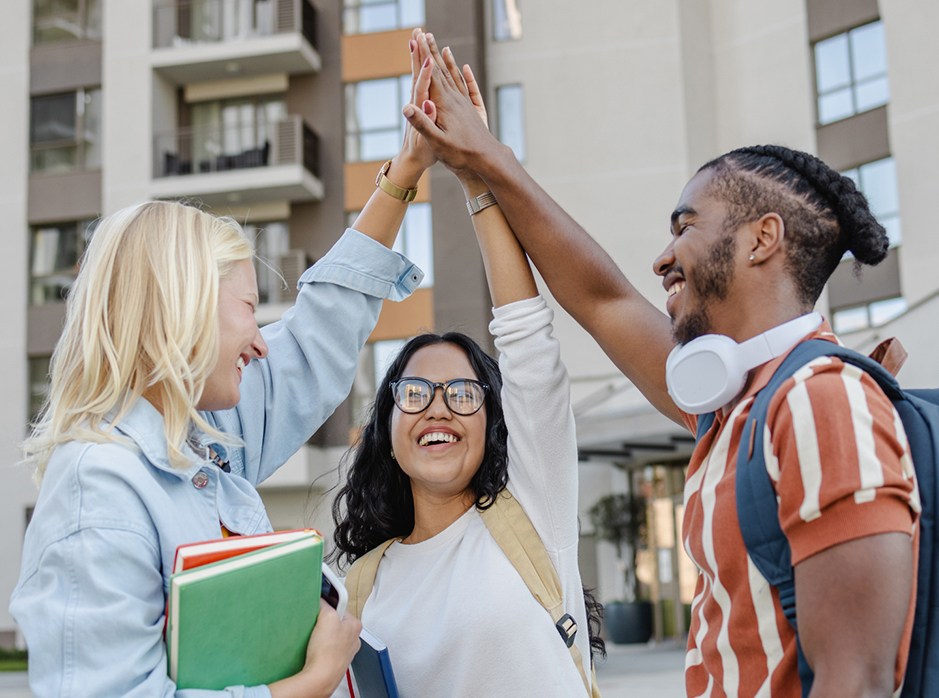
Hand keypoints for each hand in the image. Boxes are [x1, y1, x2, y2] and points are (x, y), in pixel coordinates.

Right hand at [269, 601, 361, 697]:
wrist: (320, 677)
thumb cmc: (327, 652)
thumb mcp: (327, 616)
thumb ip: (325, 603)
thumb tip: (322, 599)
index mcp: (355, 625)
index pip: (341, 606)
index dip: (328, 604)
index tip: (321, 605)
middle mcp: (353, 638)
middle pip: (335, 620)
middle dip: (324, 620)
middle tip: (316, 623)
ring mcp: (344, 650)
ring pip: (330, 634)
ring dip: (321, 634)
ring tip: (315, 637)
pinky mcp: (335, 659)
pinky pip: (326, 647)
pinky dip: (320, 646)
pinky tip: (315, 648)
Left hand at [388, 28, 437, 185]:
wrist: (411, 162)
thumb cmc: (422, 155)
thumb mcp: (427, 141)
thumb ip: (426, 122)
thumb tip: (426, 105)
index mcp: (419, 111)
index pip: (421, 87)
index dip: (425, 72)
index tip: (428, 57)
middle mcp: (417, 102)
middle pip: (416, 73)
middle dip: (417, 53)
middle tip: (417, 32)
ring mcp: (419, 103)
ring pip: (419, 74)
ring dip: (419, 55)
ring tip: (419, 38)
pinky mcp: (423, 105)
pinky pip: (425, 81)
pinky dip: (425, 69)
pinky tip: (429, 61)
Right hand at [404, 33, 504, 178]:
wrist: (488, 160)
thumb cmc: (461, 154)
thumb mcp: (437, 142)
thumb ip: (422, 123)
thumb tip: (406, 107)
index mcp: (444, 104)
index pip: (430, 74)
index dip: (421, 55)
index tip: (415, 37)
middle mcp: (456, 99)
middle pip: (441, 70)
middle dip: (431, 51)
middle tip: (423, 33)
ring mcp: (465, 104)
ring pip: (454, 76)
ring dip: (446, 61)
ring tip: (442, 46)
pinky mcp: (472, 110)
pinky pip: (468, 87)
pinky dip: (464, 75)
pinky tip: (464, 68)